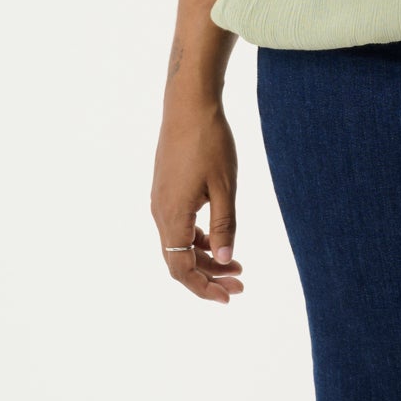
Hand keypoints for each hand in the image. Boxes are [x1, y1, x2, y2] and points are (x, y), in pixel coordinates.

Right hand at [151, 100, 245, 303]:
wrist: (188, 104)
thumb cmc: (210, 141)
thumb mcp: (225, 186)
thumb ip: (225, 225)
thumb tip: (227, 260)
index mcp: (172, 216)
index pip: (182, 269)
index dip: (204, 287)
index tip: (229, 296)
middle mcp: (160, 212)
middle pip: (179, 260)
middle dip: (209, 276)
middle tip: (240, 283)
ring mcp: (160, 200)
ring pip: (179, 243)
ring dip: (205, 257)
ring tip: (236, 263)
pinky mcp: (165, 188)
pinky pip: (178, 225)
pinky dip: (198, 238)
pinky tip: (219, 236)